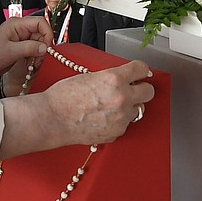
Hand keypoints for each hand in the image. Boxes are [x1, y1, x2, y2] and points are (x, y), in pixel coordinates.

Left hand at [0, 16, 49, 83]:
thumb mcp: (10, 52)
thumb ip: (29, 48)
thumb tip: (45, 48)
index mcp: (17, 25)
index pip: (41, 23)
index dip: (47, 34)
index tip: (47, 48)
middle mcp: (20, 30)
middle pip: (42, 34)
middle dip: (43, 48)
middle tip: (39, 60)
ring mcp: (21, 39)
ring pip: (39, 44)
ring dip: (39, 55)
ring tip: (33, 64)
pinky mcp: (20, 48)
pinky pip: (34, 51)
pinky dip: (35, 58)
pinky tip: (30, 65)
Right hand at [0, 62, 154, 158]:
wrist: (52, 118)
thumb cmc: (63, 97)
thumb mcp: (89, 76)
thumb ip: (110, 77)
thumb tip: (123, 78)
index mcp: (114, 79)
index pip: (141, 69)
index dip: (141, 69)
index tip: (140, 72)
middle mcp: (121, 98)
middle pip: (149, 91)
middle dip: (141, 89)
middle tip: (133, 89)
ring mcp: (121, 117)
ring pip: (138, 110)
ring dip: (129, 107)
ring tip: (111, 106)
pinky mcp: (117, 132)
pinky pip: (126, 124)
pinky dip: (118, 121)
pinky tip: (104, 117)